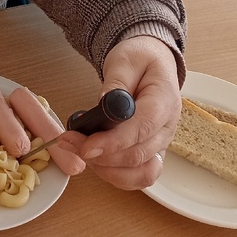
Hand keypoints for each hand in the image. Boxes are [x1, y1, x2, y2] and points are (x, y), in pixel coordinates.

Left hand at [63, 35, 180, 189]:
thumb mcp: (125, 59)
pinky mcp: (151, 153)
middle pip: (139, 155)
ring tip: (80, 151)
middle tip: (69, 142)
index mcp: (165, 101)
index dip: (114, 142)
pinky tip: (95, 161)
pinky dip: (116, 175)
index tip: (86, 146)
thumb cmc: (140, 59)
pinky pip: (139, 176)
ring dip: (108, 170)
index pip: (142, 128)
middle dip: (101, 156)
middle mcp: (168, 128)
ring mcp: (161, 144)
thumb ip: (116, 81)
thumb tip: (104, 105)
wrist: (152, 64)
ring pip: (141, 173)